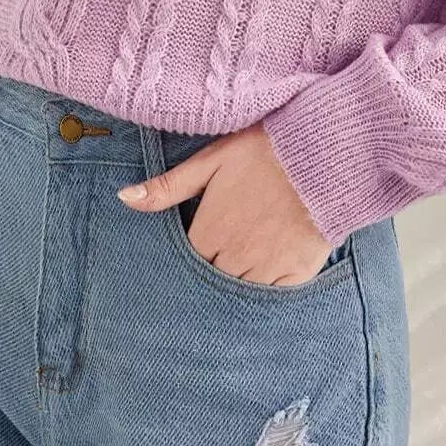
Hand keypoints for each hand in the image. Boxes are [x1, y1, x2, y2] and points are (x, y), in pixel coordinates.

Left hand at [117, 121, 335, 284]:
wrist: (322, 154)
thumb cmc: (262, 152)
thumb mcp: (210, 161)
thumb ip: (167, 186)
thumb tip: (124, 198)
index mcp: (210, 232)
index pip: (189, 260)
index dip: (193, 251)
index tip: (202, 239)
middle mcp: (236, 258)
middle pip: (213, 278)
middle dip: (214, 266)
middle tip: (224, 248)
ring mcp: (268, 269)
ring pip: (241, 290)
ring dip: (239, 277)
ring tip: (245, 256)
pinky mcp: (298, 273)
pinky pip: (274, 294)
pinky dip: (269, 285)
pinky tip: (270, 266)